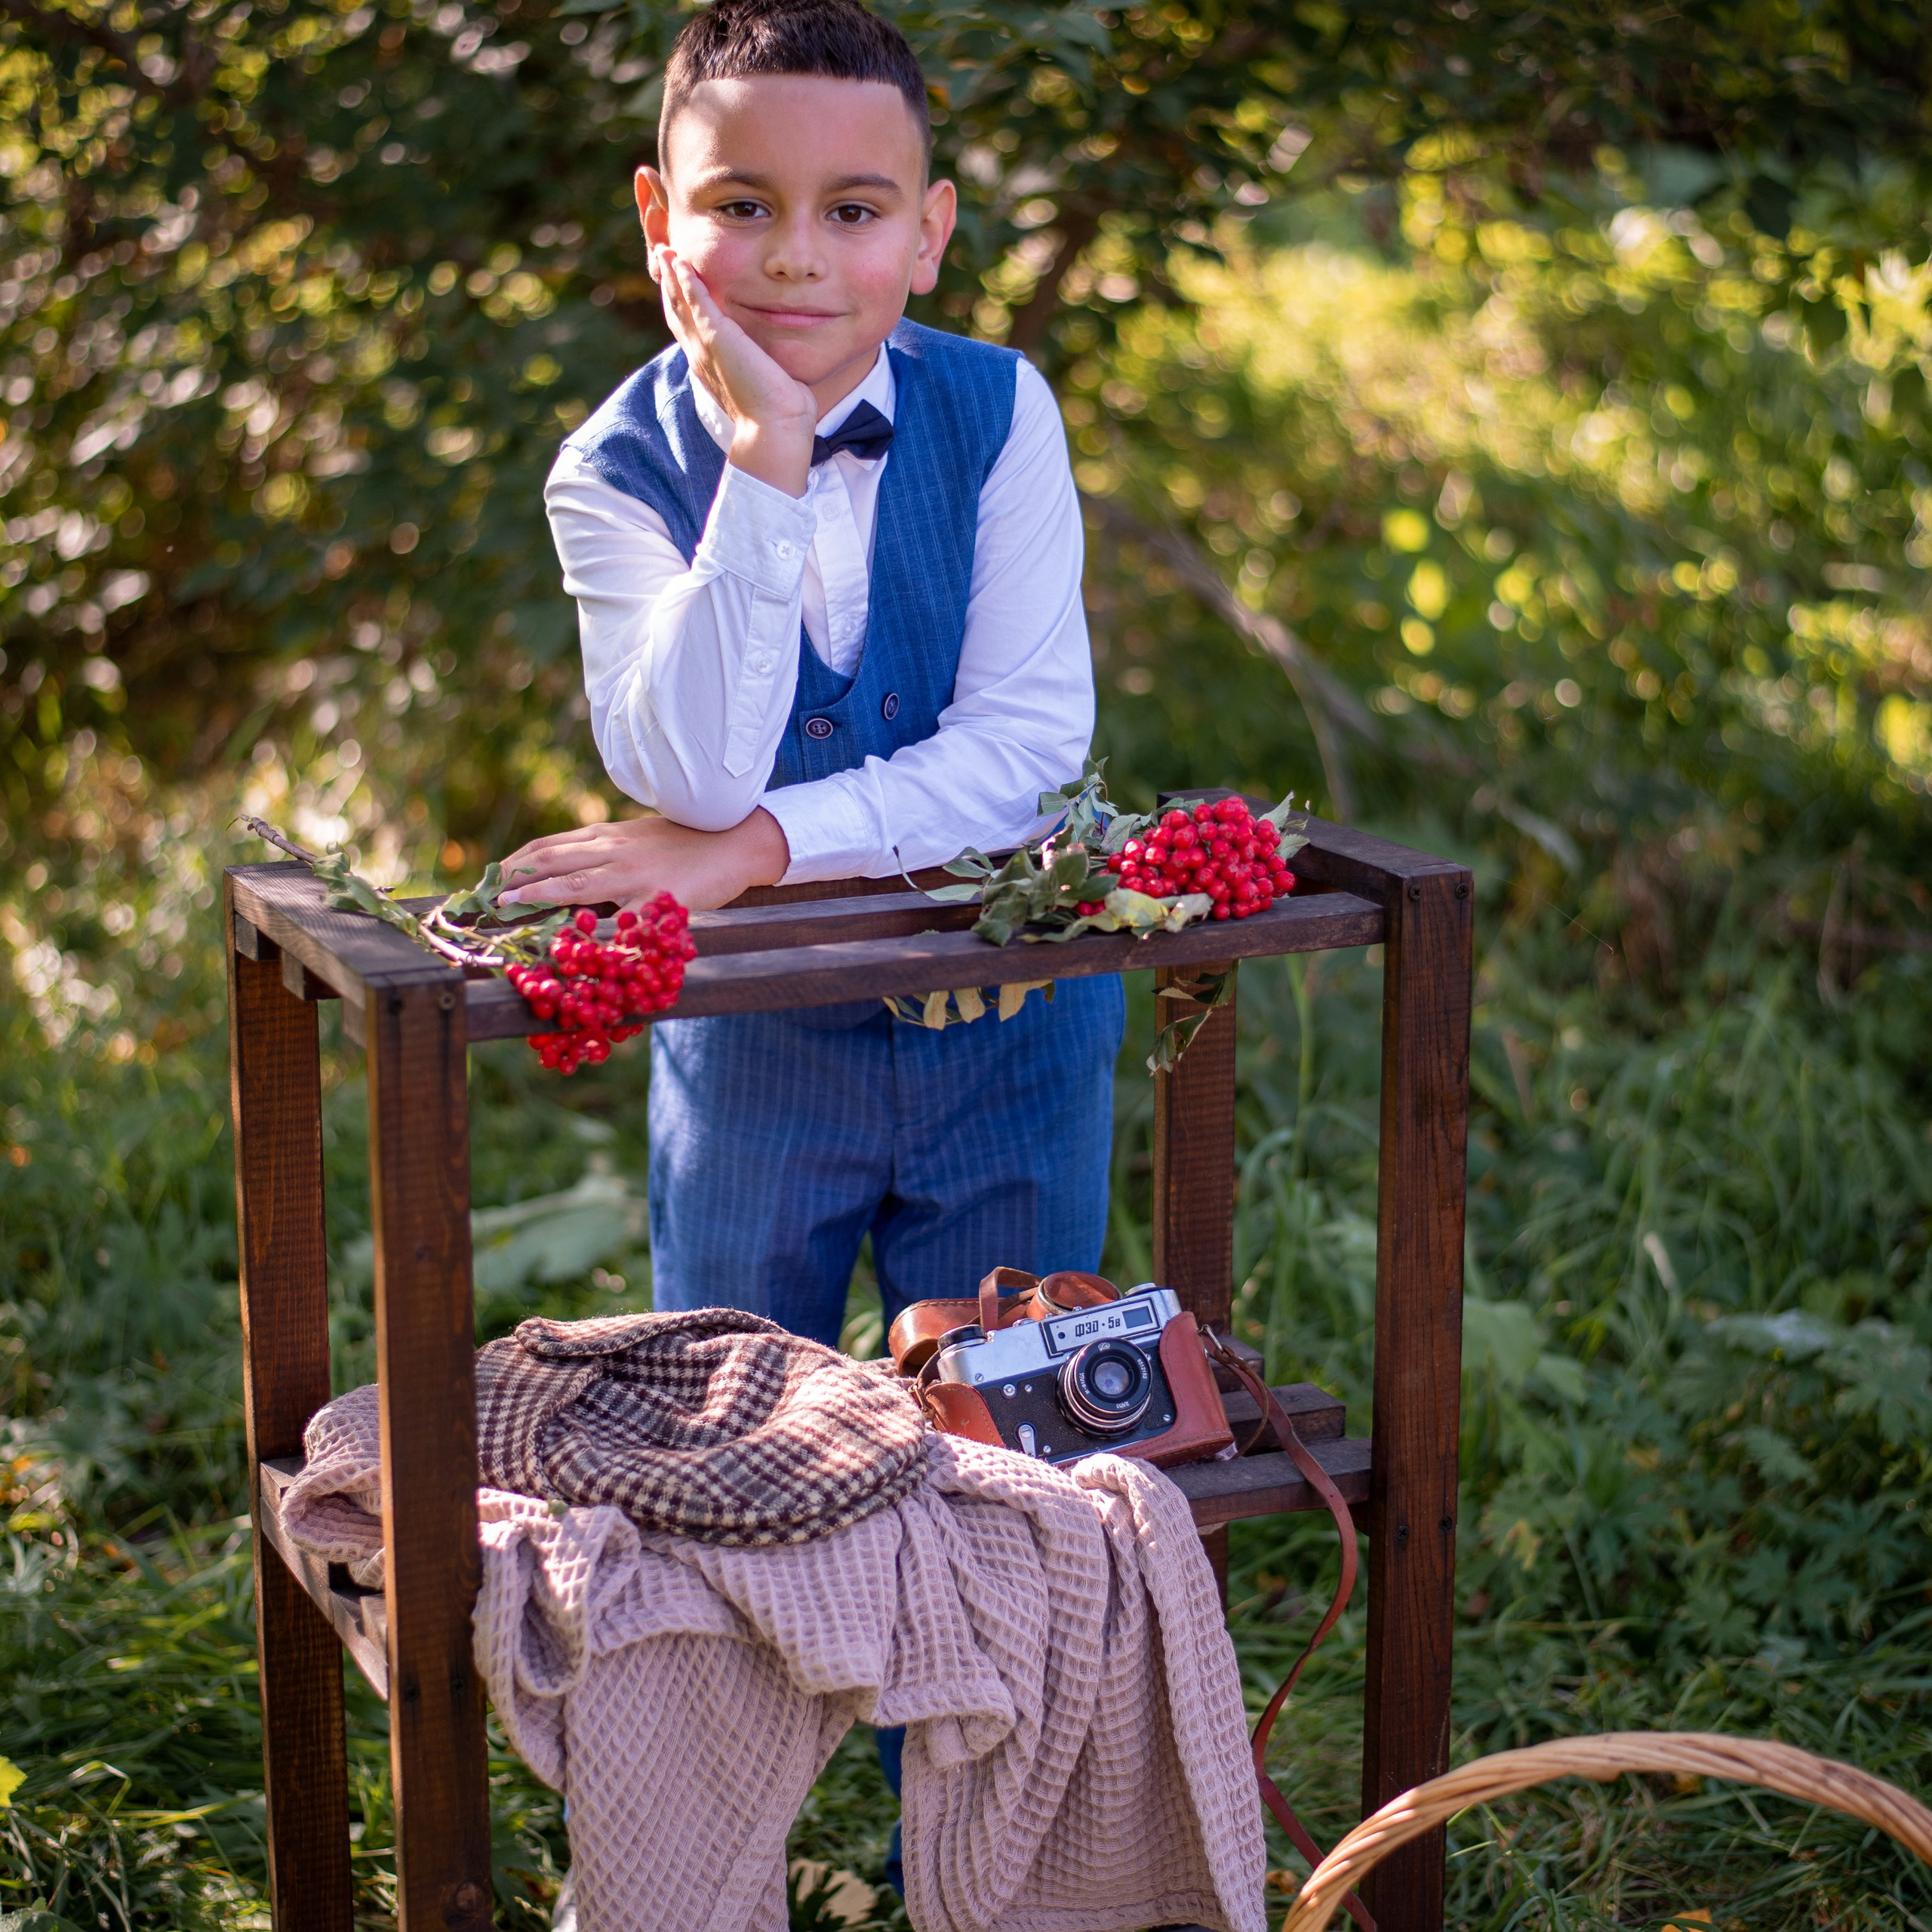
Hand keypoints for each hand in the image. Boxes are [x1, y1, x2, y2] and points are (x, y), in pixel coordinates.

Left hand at [496, 808, 789, 913]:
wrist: (736, 842)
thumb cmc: (690, 843)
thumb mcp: (640, 840)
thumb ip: (607, 852)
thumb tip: (571, 868)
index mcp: (607, 837)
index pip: (549, 846)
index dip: (515, 862)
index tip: (488, 877)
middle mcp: (613, 851)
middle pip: (550, 860)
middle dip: (512, 878)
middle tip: (484, 896)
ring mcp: (634, 874)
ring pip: (573, 882)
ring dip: (534, 895)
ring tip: (505, 906)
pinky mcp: (657, 899)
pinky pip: (621, 920)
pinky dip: (596, 932)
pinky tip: (573, 945)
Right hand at [655, 246, 815, 495]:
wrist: (774, 428)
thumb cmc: (777, 411)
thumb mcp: (764, 378)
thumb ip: (761, 362)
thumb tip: (775, 361)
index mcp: (709, 362)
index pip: (688, 323)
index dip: (679, 298)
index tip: (675, 277)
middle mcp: (700, 353)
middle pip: (675, 308)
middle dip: (666, 279)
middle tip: (659, 251)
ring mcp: (705, 346)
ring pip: (679, 302)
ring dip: (669, 272)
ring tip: (663, 247)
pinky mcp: (716, 340)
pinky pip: (696, 303)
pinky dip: (686, 281)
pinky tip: (680, 261)